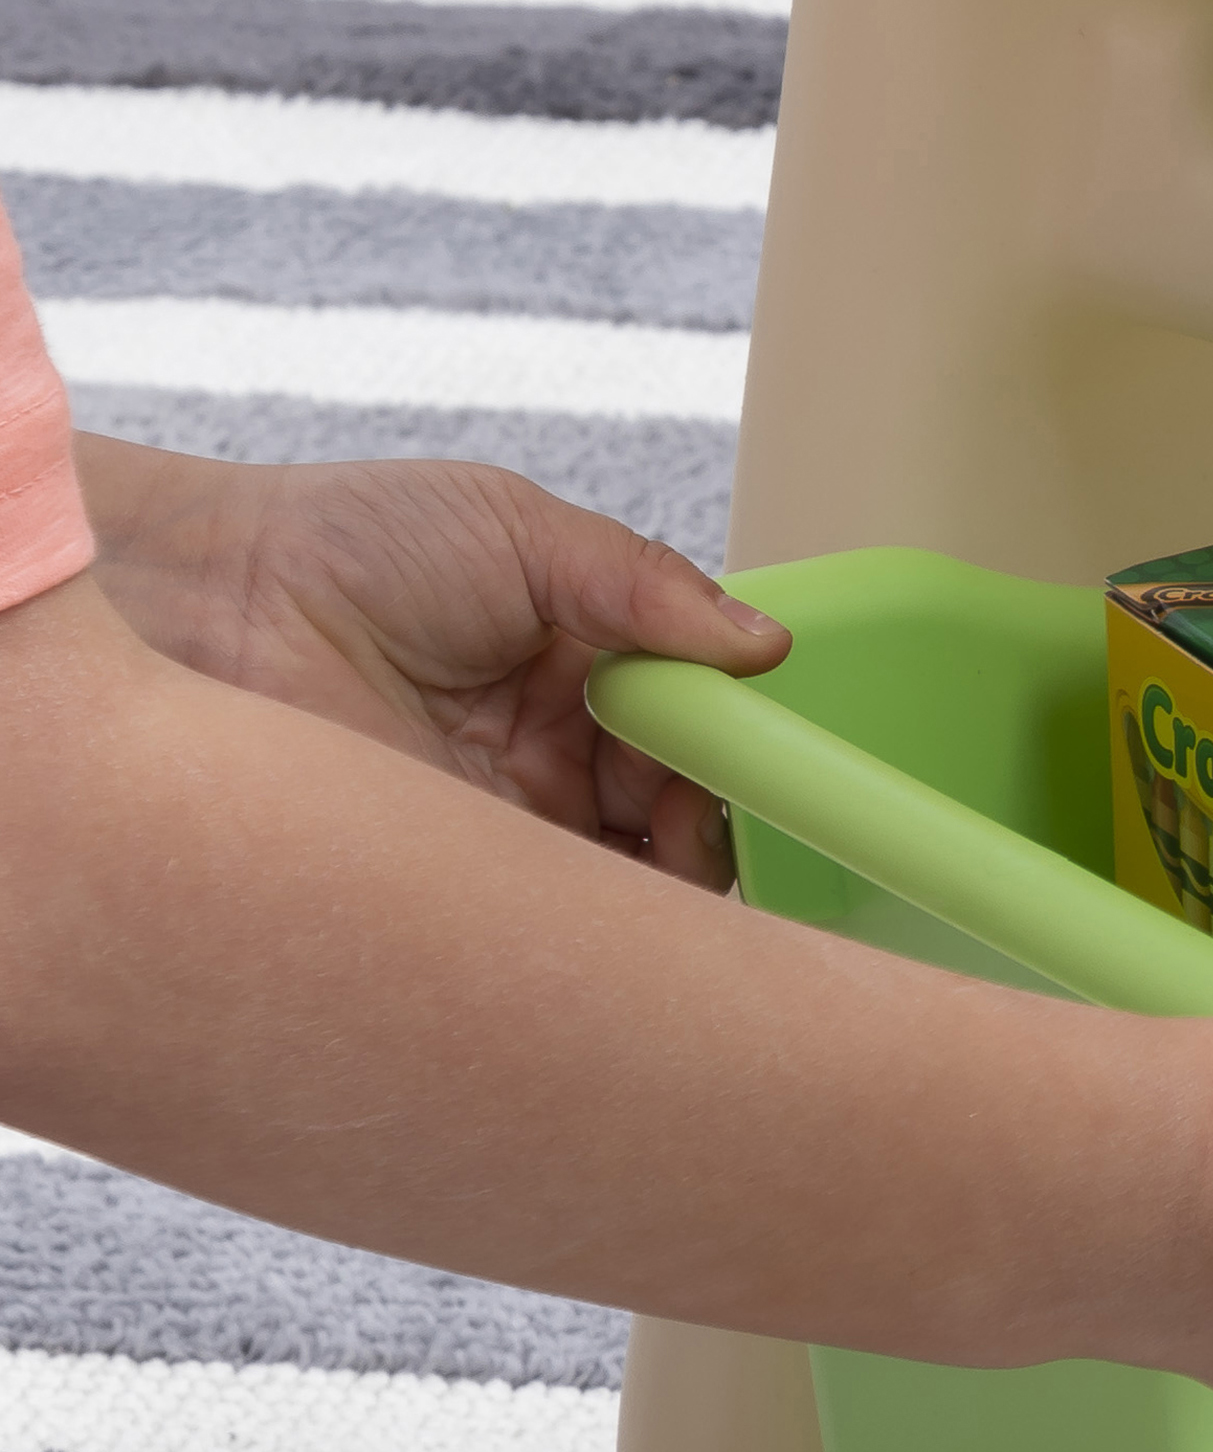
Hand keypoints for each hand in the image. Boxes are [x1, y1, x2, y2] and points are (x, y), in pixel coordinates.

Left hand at [73, 436, 789, 887]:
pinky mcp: (475, 886)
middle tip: (709, 795)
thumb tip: (766, 642)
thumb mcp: (519, 530)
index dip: (738, 736)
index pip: (698, 720)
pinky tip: (639, 893)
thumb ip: (646, 585)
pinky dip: (622, 918)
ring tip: (677, 841)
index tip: (758, 742)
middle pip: (690, 805)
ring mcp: (519, 828)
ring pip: (647, 874)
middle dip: (723, 807)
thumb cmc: (342, 545)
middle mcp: (560, 756)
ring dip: (684, 865)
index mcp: (582, 667)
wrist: (208, 606)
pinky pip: (575, 921)